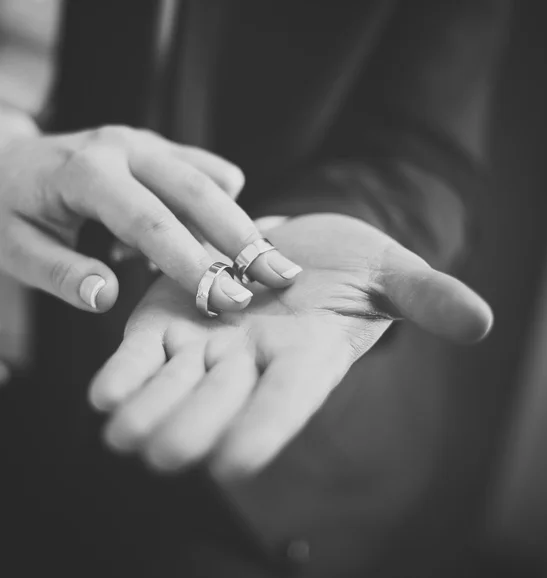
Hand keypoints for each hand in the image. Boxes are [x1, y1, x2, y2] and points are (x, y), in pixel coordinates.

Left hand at [0, 126, 300, 312]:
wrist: (10, 162)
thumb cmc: (12, 210)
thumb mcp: (13, 246)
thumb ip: (58, 272)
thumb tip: (106, 297)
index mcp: (85, 172)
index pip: (149, 223)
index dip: (192, 263)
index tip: (228, 299)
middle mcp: (123, 148)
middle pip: (197, 192)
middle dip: (241, 239)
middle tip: (279, 276)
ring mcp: (145, 143)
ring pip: (210, 179)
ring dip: (240, 222)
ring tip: (265, 261)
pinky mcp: (161, 148)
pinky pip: (206, 170)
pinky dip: (222, 199)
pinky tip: (218, 230)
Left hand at [89, 214, 492, 479]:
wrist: (294, 246)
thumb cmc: (350, 264)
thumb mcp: (392, 272)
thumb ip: (427, 297)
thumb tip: (482, 322)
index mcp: (308, 356)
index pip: (289, 400)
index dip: (266, 427)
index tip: (237, 462)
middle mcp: (254, 362)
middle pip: (222, 401)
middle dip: (194, 426)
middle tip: (165, 454)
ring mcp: (207, 345)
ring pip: (175, 386)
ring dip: (148, 410)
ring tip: (122, 432)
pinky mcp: (169, 320)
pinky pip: (144, 355)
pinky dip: (125, 374)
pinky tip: (102, 394)